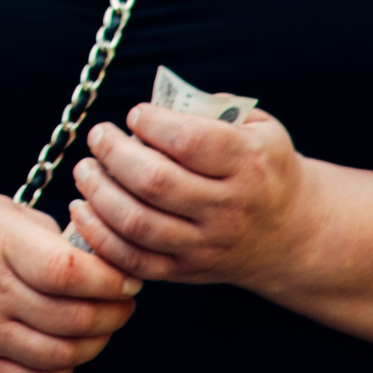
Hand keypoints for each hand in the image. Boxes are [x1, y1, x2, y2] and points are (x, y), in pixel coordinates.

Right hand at [0, 196, 138, 372]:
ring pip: (61, 355)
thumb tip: (105, 263)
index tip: (126, 276)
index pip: (66, 271)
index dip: (109, 278)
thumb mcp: (2, 211)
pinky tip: (68, 347)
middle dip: (115, 312)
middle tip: (123, 301)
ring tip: (101, 323)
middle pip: (72, 318)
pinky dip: (64, 370)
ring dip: (95, 343)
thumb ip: (52, 237)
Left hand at [66, 103, 311, 288]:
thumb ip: (213, 109)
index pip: (190, 142)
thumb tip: (160, 100)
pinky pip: (132, 260)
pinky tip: (82, 207)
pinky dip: (98, 235)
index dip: (153, 123)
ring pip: (137, 223)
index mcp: (248, 165)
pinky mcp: (185, 271)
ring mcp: (205, 245)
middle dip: (114, 153)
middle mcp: (228, 209)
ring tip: (86, 168)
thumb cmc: (264, 168)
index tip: (136, 114)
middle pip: (155, 183)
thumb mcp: (259, 128)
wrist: (290, 233)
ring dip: (98, 192)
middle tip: (99, 135)